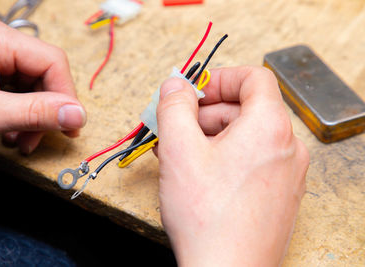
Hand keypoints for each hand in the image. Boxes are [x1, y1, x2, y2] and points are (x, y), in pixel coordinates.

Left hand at [0, 16, 85, 153]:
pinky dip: (21, 113)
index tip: (70, 125)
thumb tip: (77, 114)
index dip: (66, 96)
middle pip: (45, 74)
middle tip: (41, 138)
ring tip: (22, 139)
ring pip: (34, 84)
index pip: (52, 62)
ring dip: (35, 115)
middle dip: (47, 110)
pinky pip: (19, 89)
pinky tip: (13, 130)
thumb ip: (34, 113)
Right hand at [156, 67, 308, 265]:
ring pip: (245, 137)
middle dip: (205, 113)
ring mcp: (286, 174)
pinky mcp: (278, 194)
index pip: (254, 78)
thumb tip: (175, 86)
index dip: (220, 78)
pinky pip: (250, 160)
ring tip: (179, 152)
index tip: (194, 91)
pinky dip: (224, 157)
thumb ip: (174, 107)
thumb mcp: (179, 149)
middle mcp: (287, 148)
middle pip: (245, 109)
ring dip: (210, 137)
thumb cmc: (208, 217)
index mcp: (270, 127)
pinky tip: (197, 171)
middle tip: (175, 126)